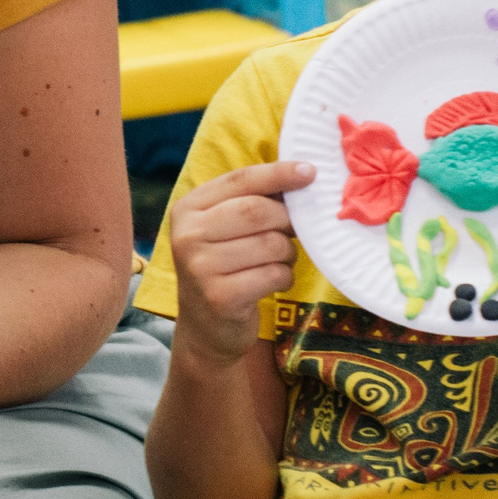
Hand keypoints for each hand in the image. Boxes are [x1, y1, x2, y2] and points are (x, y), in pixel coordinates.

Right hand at [165, 160, 310, 366]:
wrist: (206, 327)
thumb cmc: (225, 267)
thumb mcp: (223, 229)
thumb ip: (249, 201)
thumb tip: (302, 176)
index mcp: (187, 209)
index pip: (239, 181)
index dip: (278, 173)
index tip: (310, 171)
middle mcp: (187, 235)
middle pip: (257, 211)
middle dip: (287, 219)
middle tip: (296, 230)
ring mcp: (200, 267)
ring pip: (270, 244)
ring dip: (287, 253)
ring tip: (278, 261)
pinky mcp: (220, 296)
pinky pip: (274, 274)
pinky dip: (284, 277)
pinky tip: (272, 282)